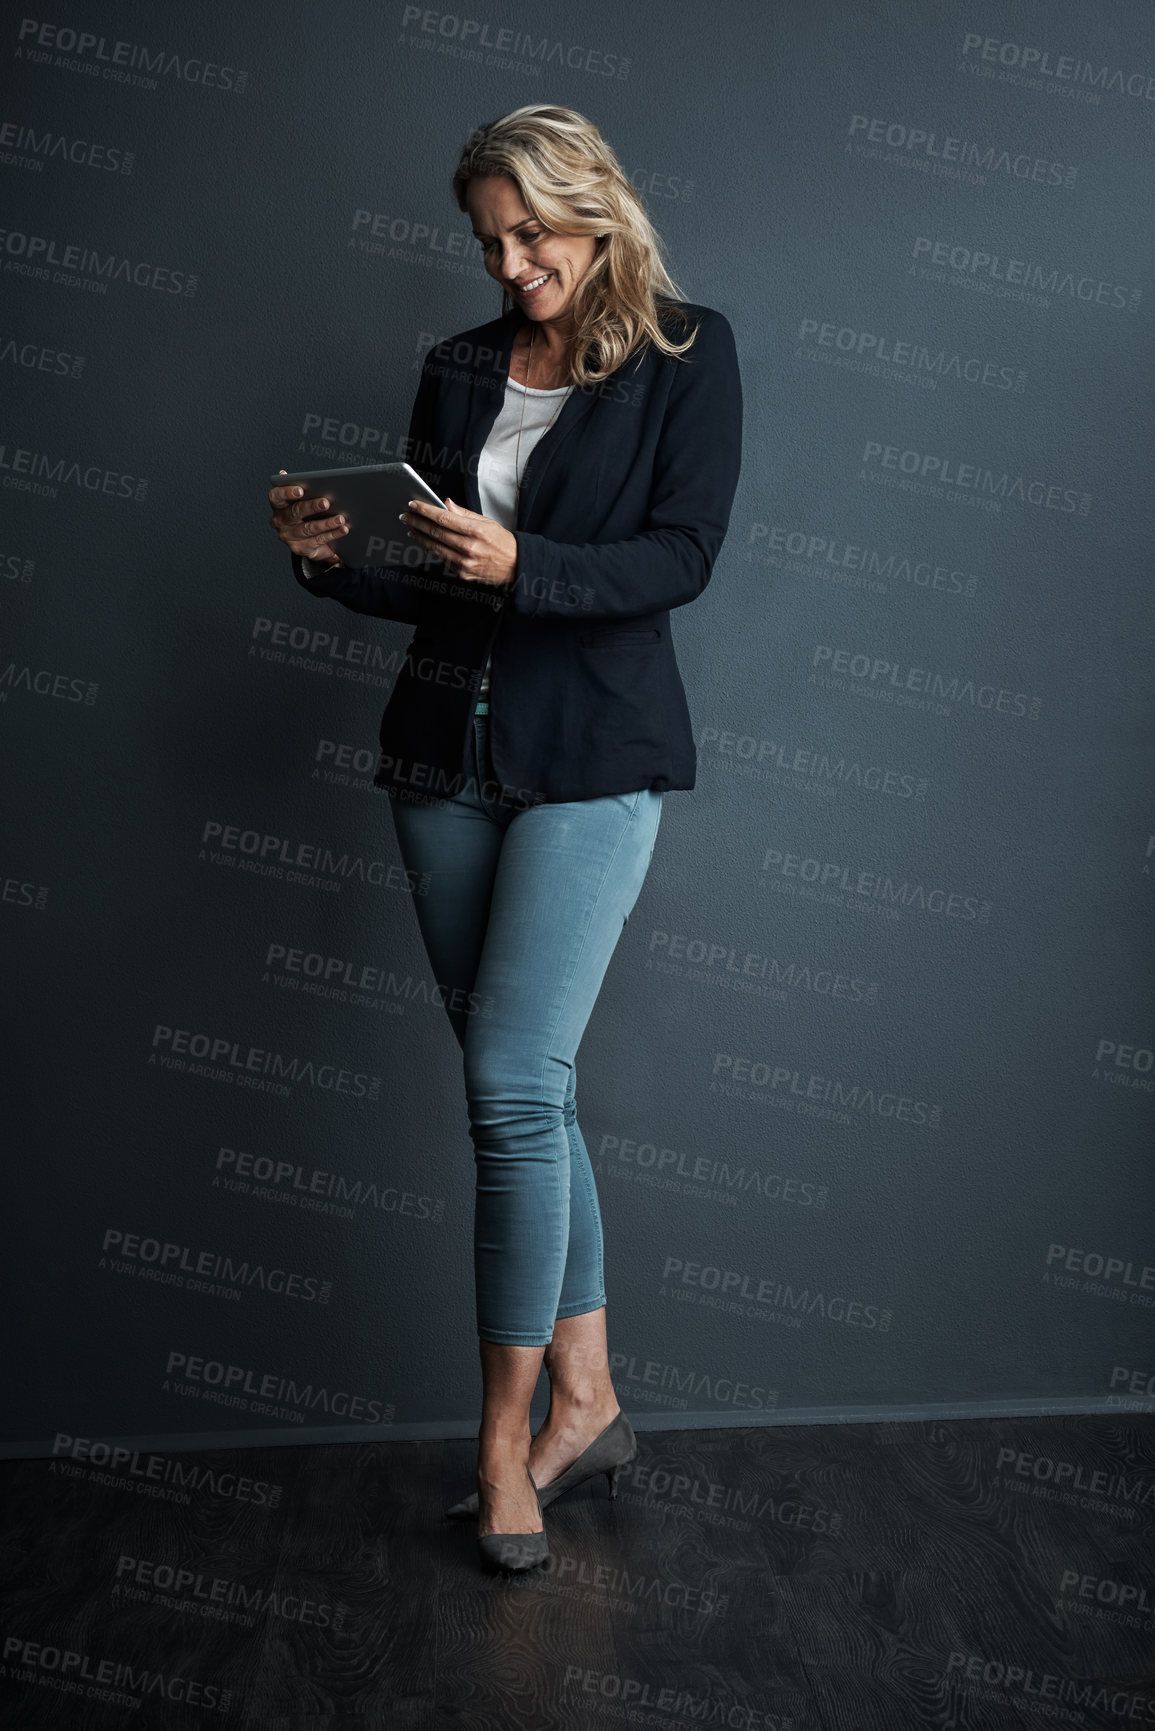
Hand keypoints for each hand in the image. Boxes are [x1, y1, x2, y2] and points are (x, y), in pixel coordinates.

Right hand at [268, 469, 347, 564]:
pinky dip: (332, 534)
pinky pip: (318, 540)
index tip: (301, 490)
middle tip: (326, 502)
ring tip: (341, 518)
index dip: (287, 492)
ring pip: (308, 528)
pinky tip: (343, 529)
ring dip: (326, 523)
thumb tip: (294, 474)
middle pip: (295, 512)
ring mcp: (289, 536)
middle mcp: (280, 521)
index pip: (276, 496)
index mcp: (278, 504)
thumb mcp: (304, 499)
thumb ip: (303, 486)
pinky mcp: (300, 548)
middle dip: (311, 507)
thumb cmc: (307, 512)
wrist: (311, 538)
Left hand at [400, 497, 516, 587]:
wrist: (516, 566)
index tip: (413, 504)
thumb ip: (464, 514)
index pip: (444, 518)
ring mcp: (465, 563)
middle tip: (405, 516)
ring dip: (420, 538)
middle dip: (417, 523)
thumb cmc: (502, 542)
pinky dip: (432, 550)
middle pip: (436, 533)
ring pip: (435, 548)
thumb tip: (446, 504)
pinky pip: (443, 559)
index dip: (425, 510)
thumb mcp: (487, 522)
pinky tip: (426, 543)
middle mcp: (469, 548)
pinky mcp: (463, 574)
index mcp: (476, 531)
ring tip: (411, 529)